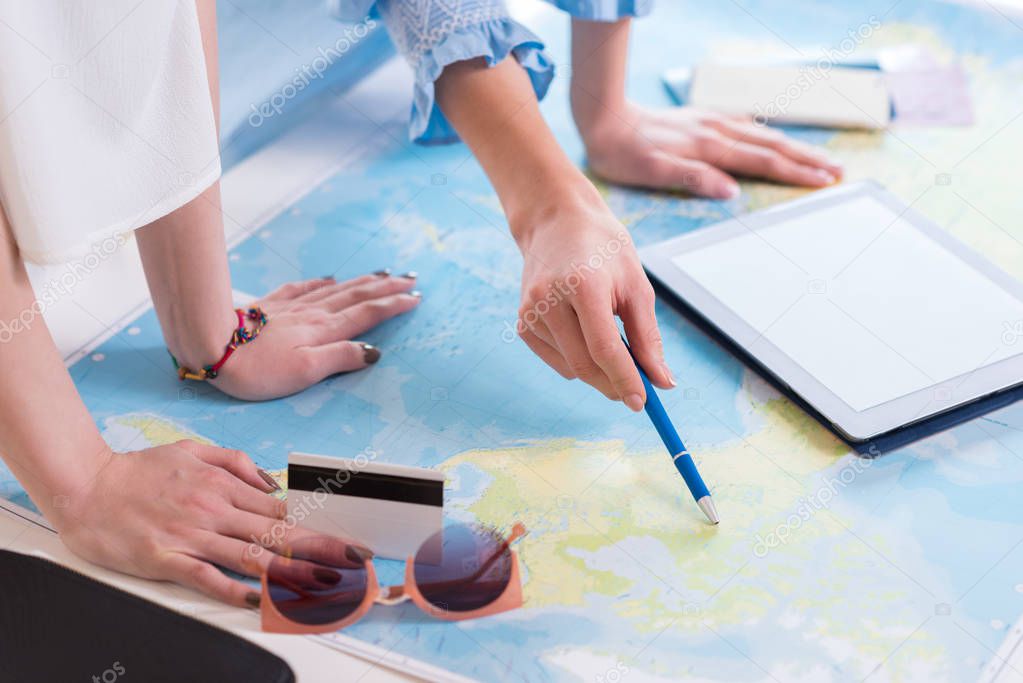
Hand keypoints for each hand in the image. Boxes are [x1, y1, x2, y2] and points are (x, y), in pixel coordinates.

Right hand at [54, 440, 369, 606]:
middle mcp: (212, 510)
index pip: (280, 511)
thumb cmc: (140, 470)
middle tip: (352, 560)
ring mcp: (190, 535)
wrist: (86, 486)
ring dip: (291, 570)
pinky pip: (205, 576)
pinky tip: (256, 597)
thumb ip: (236, 463)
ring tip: (323, 581)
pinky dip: (232, 587)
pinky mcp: (165, 558)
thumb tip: (273, 485)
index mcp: (222, 486)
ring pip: (250, 555)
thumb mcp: (194, 449)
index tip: (343, 537)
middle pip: (276, 534)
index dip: (314, 526)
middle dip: (319, 547)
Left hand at [210, 272, 420, 399]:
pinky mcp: (271, 306)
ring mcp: (292, 308)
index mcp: (324, 330)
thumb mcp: (306, 371)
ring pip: (336, 289)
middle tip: (411, 279)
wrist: (211, 347)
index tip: (416, 298)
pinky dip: (322, 282)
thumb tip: (374, 352)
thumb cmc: (258, 369)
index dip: (394, 306)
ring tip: (383, 275)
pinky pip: (304, 288)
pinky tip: (329, 278)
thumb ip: (341, 358)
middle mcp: (313, 314)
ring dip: (363, 282)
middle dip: (387, 288)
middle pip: (357, 295)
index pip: (367, 314)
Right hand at [513, 186, 674, 410]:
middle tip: (637, 391)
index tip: (644, 402)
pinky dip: (576, 361)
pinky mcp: (523, 323)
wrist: (556, 222)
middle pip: (585, 365)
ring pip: (570, 368)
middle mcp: (549, 300)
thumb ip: (647, 337)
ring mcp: (530, 312)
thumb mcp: (636, 285)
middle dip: (614, 384)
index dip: (626, 380)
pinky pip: (556, 360)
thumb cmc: (603, 250)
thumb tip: (662, 382)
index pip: (605, 349)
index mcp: (583, 286)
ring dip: (597, 370)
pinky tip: (583, 334)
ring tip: (609, 339)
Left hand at [578, 103, 843, 198]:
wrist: (604, 120)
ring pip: (761, 134)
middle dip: (807, 159)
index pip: (762, 161)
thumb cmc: (624, 153)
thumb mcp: (652, 171)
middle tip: (838, 172)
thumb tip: (730, 190)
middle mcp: (715, 130)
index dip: (795, 172)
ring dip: (793, 146)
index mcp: (709, 146)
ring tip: (818, 158)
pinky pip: (744, 125)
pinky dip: (766, 133)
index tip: (823, 181)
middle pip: (771, 145)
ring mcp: (710, 122)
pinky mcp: (701, 120)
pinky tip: (772, 137)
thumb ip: (692, 178)